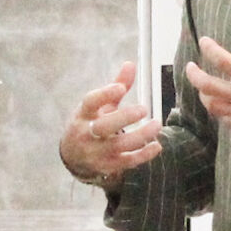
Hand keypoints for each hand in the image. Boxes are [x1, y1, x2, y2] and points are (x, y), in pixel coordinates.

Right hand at [59, 62, 165, 186]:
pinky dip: (143, 155)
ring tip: (157, 125)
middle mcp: (87, 133)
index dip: (105, 94)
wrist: (73, 157)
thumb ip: (116, 86)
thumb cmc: (90, 123)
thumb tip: (131, 64)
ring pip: (119, 145)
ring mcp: (97, 152)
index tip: (121, 88)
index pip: (90, 102)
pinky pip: (127, 162)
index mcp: (83, 114)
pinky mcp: (108, 166)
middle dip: (124, 118)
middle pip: (104, 126)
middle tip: (144, 109)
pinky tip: (157, 145)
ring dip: (140, 136)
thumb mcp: (98, 106)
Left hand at [185, 29, 230, 157]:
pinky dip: (218, 111)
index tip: (204, 42)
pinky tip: (221, 105)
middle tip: (190, 67)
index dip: (210, 49)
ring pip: (211, 105)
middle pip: (207, 86)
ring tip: (204, 87)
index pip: (223, 61)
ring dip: (204, 94)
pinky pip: (224, 120)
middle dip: (194, 75)